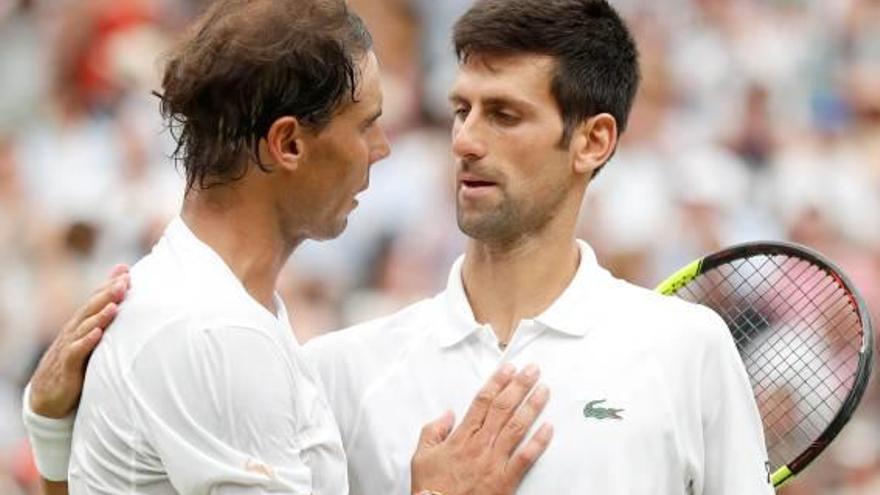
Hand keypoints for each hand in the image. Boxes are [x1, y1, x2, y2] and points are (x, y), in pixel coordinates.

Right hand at [29, 264, 129, 417]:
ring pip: (84, 328)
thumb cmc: (75, 364)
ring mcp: (69, 348)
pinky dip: (86, 342)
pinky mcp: (67, 367)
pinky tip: (97, 334)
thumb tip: (121, 302)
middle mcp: (74, 332)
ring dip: (99, 316)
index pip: (95, 300)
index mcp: (81, 324)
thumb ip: (104, 321)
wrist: (47, 396)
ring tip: (114, 305)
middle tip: (124, 282)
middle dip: (108, 294)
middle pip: (91, 309)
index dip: (109, 286)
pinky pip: (76, 352)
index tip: (127, 273)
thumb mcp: (90, 341)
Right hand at [411, 364, 552, 494]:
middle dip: (519, 386)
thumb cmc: (432, 489)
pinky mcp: (505, 479)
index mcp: (461, 437)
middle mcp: (480, 445)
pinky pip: (525, 457)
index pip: (482, 401)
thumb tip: (446, 414)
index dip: (497, 382)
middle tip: (532, 370)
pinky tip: (548, 428)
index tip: (508, 369)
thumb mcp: (421, 456)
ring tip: (543, 390)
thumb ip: (432, 431)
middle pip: (502, 408)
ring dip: (532, 406)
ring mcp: (494, 461)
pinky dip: (539, 442)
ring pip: (516, 427)